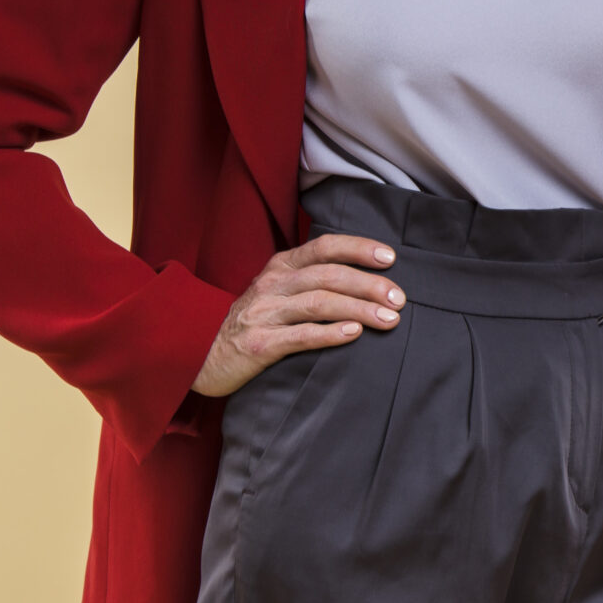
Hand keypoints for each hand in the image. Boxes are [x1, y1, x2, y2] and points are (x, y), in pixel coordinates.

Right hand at [190, 234, 404, 397]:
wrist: (203, 355)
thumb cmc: (256, 322)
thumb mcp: (278, 291)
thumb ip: (313, 280)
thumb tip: (371, 279)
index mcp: (280, 267)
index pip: (324, 247)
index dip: (358, 248)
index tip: (390, 257)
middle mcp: (272, 284)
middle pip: (328, 276)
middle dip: (369, 285)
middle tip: (399, 298)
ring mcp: (264, 313)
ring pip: (319, 303)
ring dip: (359, 309)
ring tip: (389, 319)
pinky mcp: (258, 344)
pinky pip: (300, 336)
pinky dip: (330, 333)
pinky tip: (354, 334)